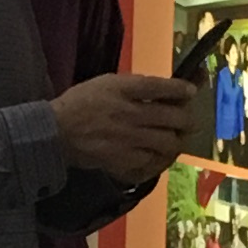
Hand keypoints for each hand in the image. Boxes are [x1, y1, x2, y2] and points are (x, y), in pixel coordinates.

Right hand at [53, 72, 193, 184]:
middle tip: (189, 121)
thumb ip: (135, 86)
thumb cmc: (81, 103)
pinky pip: (153, 164)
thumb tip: (164, 90)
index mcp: (123, 91)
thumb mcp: (106, 83)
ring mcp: (128, 142)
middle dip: (188, 119)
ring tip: (176, 139)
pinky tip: (159, 156)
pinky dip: (161, 160)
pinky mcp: (124, 163)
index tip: (191, 91)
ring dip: (177, 141)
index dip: (182, 89)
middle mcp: (130, 115)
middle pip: (173, 118)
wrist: (55, 132)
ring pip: (169, 144)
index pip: (162, 88)